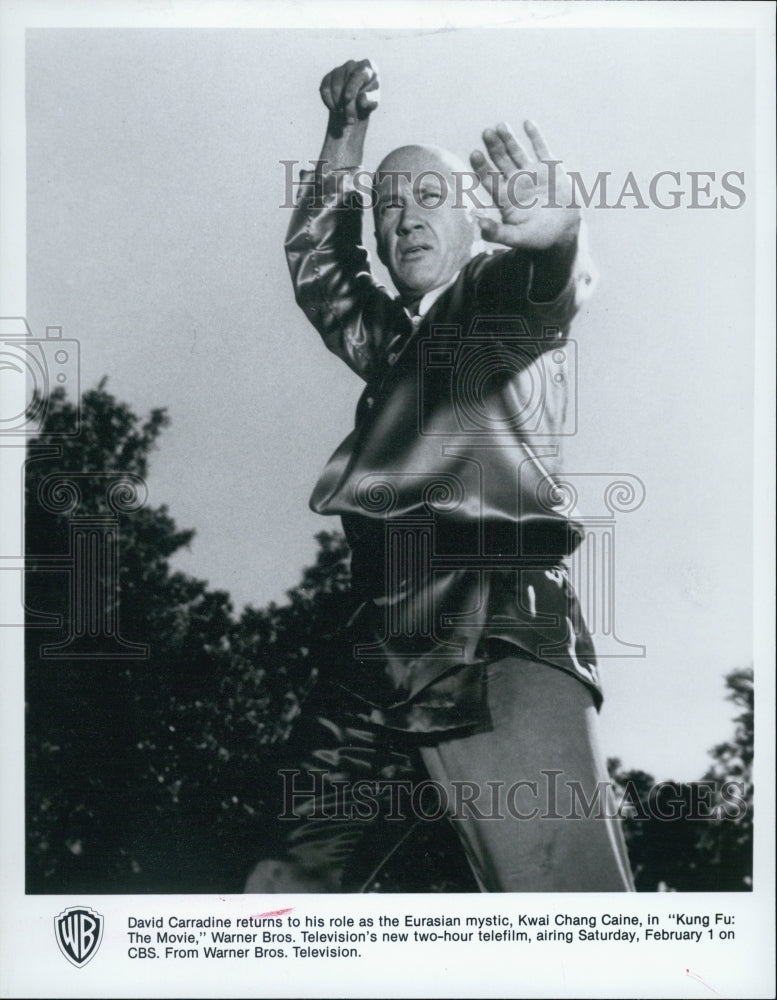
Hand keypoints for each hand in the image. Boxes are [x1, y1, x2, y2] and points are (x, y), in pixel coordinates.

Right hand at [319, 59, 379, 125]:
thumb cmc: (367, 102)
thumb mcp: (372, 104)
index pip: (358, 75)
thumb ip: (369, 101)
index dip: (352, 86)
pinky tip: (336, 108)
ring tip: (345, 113)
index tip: (347, 98)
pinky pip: (324, 89)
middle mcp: (353, 65)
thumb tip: (362, 100)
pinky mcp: (328, 77)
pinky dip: (329, 102)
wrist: (355, 107)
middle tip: (350, 120)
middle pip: (345, 82)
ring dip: (338, 104)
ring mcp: (339, 70)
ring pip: (334, 86)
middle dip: (346, 103)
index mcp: (368, 67)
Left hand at [470, 121, 579, 249]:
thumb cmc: (537, 239)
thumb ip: (497, 232)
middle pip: (500, 161)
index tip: (475, 154)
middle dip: (493, 147)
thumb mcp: (516, 237)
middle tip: (486, 133)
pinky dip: (535, 136)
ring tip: (500, 126)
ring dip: (509, 139)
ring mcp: (532, 173)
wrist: (565, 233)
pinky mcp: (549, 168)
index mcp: (504, 197)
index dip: (481, 166)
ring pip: (517, 152)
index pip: (488, 178)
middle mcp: (515, 182)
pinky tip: (527, 123)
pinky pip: (541, 148)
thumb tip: (477, 223)